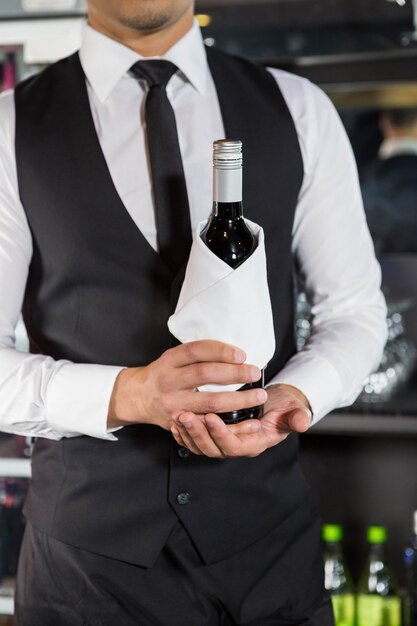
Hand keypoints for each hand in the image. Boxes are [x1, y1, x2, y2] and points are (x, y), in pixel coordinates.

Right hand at [107, 340, 266, 430]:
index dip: (220, 351)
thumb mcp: (173, 358)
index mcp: (169, 360)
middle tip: (254, 372)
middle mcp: (169, 380)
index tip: (241, 354)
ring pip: (209, 402)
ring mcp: (174, 403)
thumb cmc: (163, 374)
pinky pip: (208, 424)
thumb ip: (196, 355)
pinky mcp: (179, 423)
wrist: (138, 398)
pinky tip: (246, 421)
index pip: (196, 351)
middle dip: (234, 374)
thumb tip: (233, 351)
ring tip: (258, 396)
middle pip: (204, 374)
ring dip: (238, 400)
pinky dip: (229, 424)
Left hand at [171, 383, 311, 457]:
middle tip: (184, 415)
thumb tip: (303, 423)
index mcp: (254, 444)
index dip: (220, 433)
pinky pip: (194, 441)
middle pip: (211, 448)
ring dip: (187, 432)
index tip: (210, 415)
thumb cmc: (283, 407)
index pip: (233, 445)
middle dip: (196, 433)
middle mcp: (236, 447)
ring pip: (200, 446)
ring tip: (177, 416)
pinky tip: (174, 422)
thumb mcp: (294, 409)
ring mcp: (223, 443)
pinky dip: (183, 434)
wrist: (275, 403)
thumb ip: (297, 417)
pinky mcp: (213, 436)